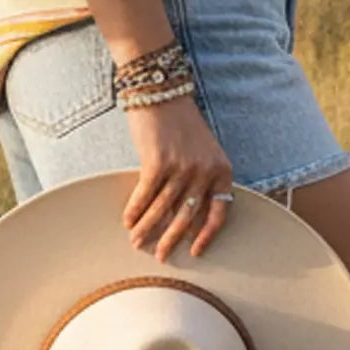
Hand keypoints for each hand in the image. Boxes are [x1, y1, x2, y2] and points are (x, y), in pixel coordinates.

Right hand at [121, 96, 233, 261]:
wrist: (162, 92)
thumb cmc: (180, 124)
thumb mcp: (201, 152)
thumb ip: (198, 182)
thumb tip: (180, 218)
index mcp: (221, 170)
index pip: (219, 211)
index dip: (206, 235)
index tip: (194, 252)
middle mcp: (204, 171)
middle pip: (187, 215)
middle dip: (171, 239)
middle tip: (160, 256)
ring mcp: (182, 167)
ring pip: (162, 208)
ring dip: (147, 228)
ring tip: (137, 241)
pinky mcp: (158, 162)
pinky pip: (144, 194)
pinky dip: (134, 210)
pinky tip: (127, 221)